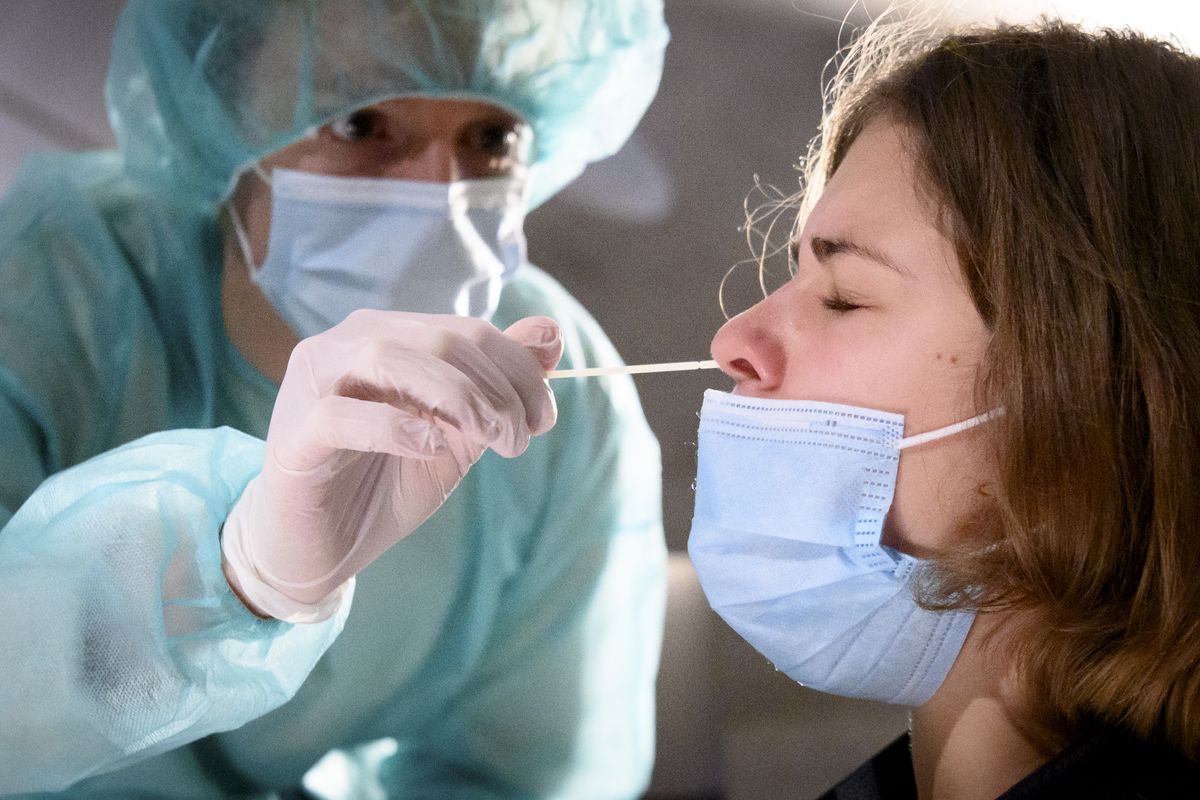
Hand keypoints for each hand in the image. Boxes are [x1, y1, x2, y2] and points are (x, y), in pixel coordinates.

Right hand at [221, 310, 561, 620]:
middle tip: (518, 441)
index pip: (469, 331)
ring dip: (458, 398)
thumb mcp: (458, 435)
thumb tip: (551, 333)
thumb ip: (499, 387)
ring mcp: (316, 382)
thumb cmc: (387, 483)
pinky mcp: (295, 433)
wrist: (319, 547)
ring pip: (391, 357)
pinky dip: (395, 426)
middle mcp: (350, 344)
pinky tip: (428, 447)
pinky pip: (342, 414)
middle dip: (496, 389)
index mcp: (392, 336)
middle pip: (441, 341)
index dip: (520, 370)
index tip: (543, 420)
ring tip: (488, 440)